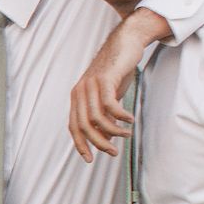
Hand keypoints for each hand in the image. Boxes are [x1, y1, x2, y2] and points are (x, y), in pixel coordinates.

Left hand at [67, 8, 174, 159]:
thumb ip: (104, 116)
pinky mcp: (104, 79)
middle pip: (84, 126)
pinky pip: (110, 105)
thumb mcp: (108, 96)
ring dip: (113, 131)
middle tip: (114, 152)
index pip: (73, 127)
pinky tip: (130, 118)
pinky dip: (120, 116)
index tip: (90, 159)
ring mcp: (90, 85)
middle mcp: (79, 92)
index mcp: (77, 97)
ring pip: (97, 118)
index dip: (80, 145)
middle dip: (99, 143)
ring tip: (126, 134)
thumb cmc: (117, 71)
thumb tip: (105, 140)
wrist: (126, 43)